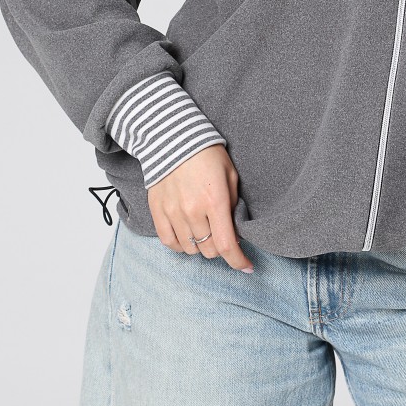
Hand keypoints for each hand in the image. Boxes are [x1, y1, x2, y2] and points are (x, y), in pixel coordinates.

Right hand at [147, 144, 254, 270]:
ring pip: (191, 249)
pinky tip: (188, 236)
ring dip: (202, 246)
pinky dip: (181, 245)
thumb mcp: (230, 174)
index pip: (226, 245)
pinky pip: (170, 243)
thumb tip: (235, 232)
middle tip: (223, 233)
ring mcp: (173, 213)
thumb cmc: (206, 154)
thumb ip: (234, 205)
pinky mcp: (157, 211)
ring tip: (205, 230)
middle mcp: (193, 211)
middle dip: (221, 248)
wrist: (172, 138)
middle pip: (210, 250)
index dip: (239, 261)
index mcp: (215, 201)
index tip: (247, 267)